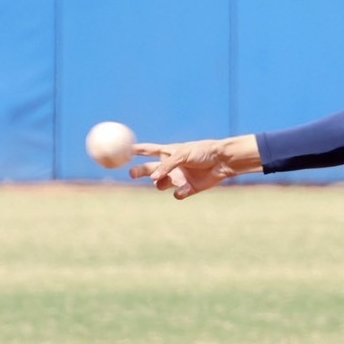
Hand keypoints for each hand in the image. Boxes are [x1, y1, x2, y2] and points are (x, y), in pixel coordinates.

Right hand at [130, 135, 259, 199]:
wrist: (223, 162)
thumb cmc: (204, 152)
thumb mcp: (182, 154)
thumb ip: (166, 165)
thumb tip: (152, 179)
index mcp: (168, 153)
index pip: (147, 150)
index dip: (134, 151)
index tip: (120, 149)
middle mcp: (171, 166)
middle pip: (148, 170)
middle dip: (138, 172)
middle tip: (131, 174)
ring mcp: (178, 178)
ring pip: (160, 185)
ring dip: (161, 183)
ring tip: (169, 179)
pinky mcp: (187, 189)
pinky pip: (177, 194)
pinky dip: (179, 192)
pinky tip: (187, 187)